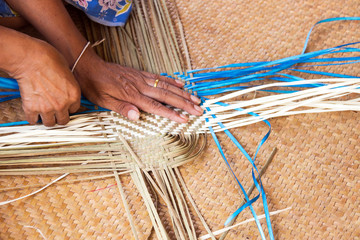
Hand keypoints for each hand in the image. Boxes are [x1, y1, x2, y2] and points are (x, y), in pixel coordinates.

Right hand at [11, 39, 80, 125]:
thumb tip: (66, 88)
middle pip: (63, 120)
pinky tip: (32, 111)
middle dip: (59, 116)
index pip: (75, 110)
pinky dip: (32, 117)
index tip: (63, 105)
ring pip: (49, 123)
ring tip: (43, 111)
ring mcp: (47, 108)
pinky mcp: (32, 108)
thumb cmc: (48, 59)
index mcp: (74, 95)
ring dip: (46, 118)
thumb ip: (68, 84)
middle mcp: (63, 104)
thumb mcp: (67, 71)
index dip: (68, 107)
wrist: (29, 59)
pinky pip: (32, 120)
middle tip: (54, 110)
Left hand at [74, 50, 202, 122]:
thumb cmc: (94, 86)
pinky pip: (159, 77)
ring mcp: (141, 78)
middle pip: (166, 96)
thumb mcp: (103, 101)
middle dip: (184, 104)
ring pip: (166, 86)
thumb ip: (121, 108)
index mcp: (132, 95)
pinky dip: (171, 80)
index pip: (156, 107)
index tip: (185, 119)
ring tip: (196, 98)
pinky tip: (181, 84)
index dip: (171, 114)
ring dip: (182, 93)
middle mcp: (140, 86)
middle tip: (199, 109)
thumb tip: (136, 116)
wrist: (88, 66)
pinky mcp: (140, 73)